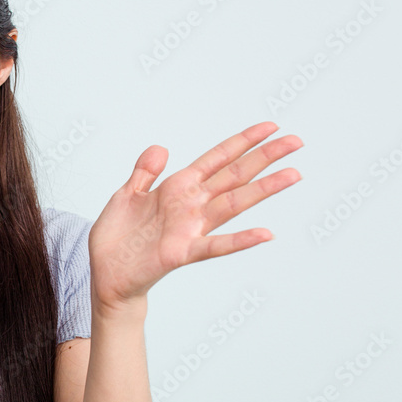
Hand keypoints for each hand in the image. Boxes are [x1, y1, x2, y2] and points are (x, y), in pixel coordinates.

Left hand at [87, 121, 302, 311]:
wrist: (105, 274)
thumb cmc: (117, 237)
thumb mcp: (127, 195)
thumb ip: (145, 172)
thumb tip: (161, 148)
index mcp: (177, 188)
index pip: (217, 159)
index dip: (242, 142)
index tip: (271, 127)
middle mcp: (190, 206)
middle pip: (234, 176)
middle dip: (264, 157)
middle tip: (296, 141)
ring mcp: (189, 229)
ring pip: (233, 204)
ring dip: (263, 189)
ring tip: (293, 175)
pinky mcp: (180, 253)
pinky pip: (214, 246)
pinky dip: (239, 240)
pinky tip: (265, 234)